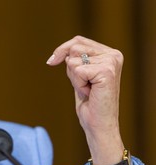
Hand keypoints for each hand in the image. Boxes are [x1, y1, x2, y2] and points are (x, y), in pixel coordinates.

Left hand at [47, 36, 132, 164]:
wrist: (97, 123)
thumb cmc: (89, 102)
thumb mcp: (79, 75)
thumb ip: (74, 59)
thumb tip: (58, 53)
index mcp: (109, 53)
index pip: (77, 40)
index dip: (62, 51)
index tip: (51, 62)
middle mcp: (113, 55)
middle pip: (74, 47)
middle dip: (70, 69)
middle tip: (84, 85)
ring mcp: (111, 62)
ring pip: (73, 60)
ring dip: (74, 78)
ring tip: (88, 89)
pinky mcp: (106, 71)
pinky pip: (77, 71)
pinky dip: (78, 84)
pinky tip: (90, 93)